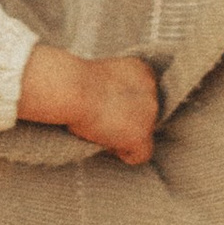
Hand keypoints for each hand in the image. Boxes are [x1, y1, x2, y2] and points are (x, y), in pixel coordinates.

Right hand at [19, 45, 158, 165]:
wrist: (71, 89)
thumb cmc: (76, 83)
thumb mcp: (104, 77)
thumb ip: (119, 89)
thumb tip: (118, 108)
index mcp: (143, 70)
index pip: (145, 97)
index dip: (126, 107)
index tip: (108, 109)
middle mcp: (152, 89)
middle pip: (146, 116)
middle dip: (127, 122)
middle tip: (102, 122)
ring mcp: (150, 112)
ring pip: (144, 135)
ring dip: (125, 137)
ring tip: (100, 130)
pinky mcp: (142, 133)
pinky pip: (141, 154)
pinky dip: (125, 154)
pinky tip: (107, 144)